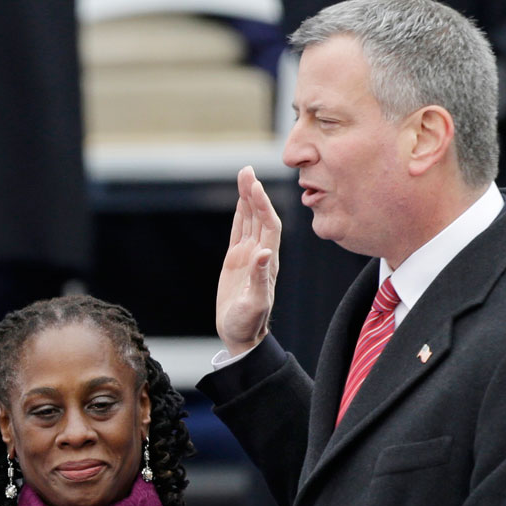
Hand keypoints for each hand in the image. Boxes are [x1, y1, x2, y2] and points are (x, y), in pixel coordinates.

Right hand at [214, 166, 280, 354]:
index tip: (255, 187)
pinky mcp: (236, 261)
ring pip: (249, 220)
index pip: (268, 226)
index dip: (263, 206)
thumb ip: (259, 278)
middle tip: (245, 171)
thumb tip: (262, 253)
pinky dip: (239, 214)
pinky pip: (239, 231)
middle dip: (254, 194)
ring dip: (247, 199)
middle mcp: (261, 254)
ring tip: (242, 176)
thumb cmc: (249, 323)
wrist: (241, 334)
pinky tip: (239, 201)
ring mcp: (249, 256)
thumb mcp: (255, 303)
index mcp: (268, 261)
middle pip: (260, 217)